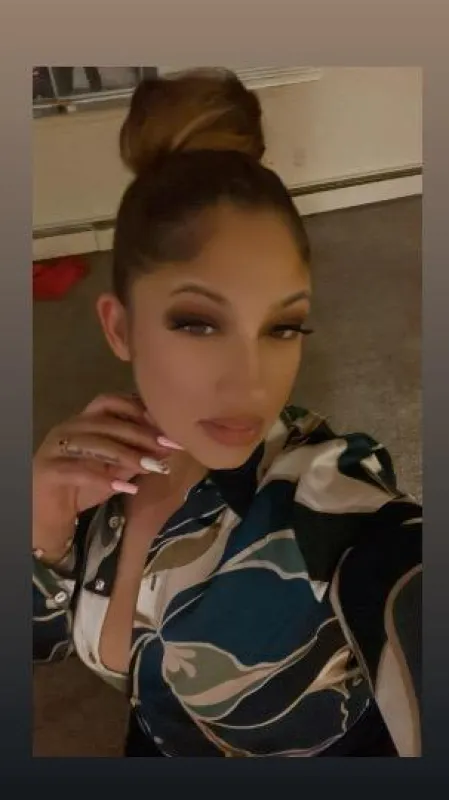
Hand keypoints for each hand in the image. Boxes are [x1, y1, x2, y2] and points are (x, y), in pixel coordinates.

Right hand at [32, 393, 181, 561]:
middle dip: (140, 434)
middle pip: (106, 422)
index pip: (110, 402)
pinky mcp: (48, 470)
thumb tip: (166, 447)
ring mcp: (55, 447)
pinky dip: (104, 478)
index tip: (164, 426)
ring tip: (152, 467)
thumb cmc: (81, 487)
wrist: (46, 514)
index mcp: (83, 421)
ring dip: (127, 454)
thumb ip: (134, 456)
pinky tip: (125, 488)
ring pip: (93, 443)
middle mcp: (68, 428)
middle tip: (166, 447)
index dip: (138, 410)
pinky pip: (78, 470)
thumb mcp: (113, 470)